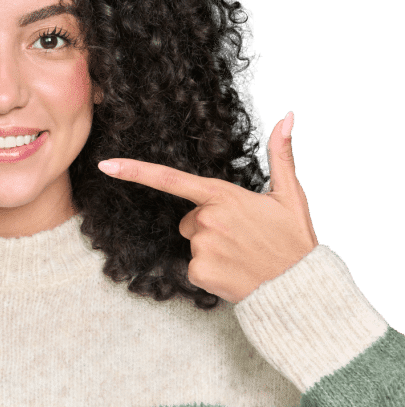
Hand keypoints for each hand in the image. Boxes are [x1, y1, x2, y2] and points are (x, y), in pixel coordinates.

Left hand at [96, 111, 318, 303]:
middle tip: (241, 237)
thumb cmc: (293, 240)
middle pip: (189, 219)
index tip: (106, 165)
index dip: (135, 171)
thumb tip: (287, 117)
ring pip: (192, 243)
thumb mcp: (290, 195)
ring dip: (211, 249)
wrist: (299, 289)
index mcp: (224, 196)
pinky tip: (234, 272)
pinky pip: (193, 267)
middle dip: (208, 227)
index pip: (170, 179)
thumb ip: (281, 154)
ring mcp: (201, 246)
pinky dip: (210, 271)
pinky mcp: (198, 272)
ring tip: (241, 255)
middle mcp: (208, 219)